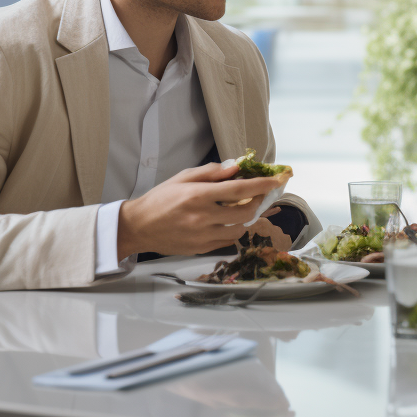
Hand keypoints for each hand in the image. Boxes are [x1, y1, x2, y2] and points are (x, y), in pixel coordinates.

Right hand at [117, 163, 282, 259]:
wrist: (139, 226)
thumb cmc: (161, 198)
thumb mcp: (184, 177)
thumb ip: (212, 172)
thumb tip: (236, 167)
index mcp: (198, 195)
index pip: (239, 189)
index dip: (262, 185)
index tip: (277, 180)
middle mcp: (203, 217)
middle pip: (245, 211)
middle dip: (258, 202)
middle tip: (261, 194)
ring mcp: (203, 236)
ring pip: (240, 229)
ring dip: (248, 217)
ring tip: (245, 206)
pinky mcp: (201, 249)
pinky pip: (227, 240)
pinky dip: (234, 230)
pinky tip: (229, 221)